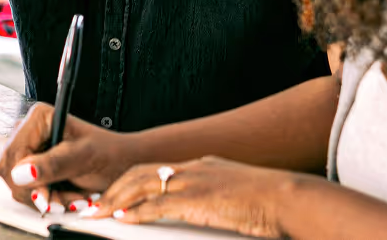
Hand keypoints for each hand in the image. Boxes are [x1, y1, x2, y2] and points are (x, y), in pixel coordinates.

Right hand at [0, 102, 140, 214]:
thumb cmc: (109, 153)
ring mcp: (29, 150)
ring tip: (72, 197)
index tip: (45, 194)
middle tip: (66, 199)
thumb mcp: (84, 158)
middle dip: (38, 191)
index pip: (13, 154)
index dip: (25, 179)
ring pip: (18, 184)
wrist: (122, 163)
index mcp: (38, 118)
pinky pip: (27, 190)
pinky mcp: (32, 167)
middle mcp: (28, 131)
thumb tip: (21, 174)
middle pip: (10, 171)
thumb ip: (53, 164)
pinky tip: (66, 196)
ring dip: (46, 198)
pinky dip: (47, 199)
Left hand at [88, 156, 290, 237]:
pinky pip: (157, 205)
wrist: (290, 198)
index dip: (132, 182)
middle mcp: (194, 168)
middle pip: (141, 173)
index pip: (157, 170)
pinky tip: (122, 220)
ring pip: (142, 185)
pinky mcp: (197, 200)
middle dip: (115, 189)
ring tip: (98, 213)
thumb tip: (208, 211)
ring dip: (116, 200)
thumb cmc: (273, 202)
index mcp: (203, 166)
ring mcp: (194, 182)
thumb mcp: (237, 195)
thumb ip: (216, 200)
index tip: (117, 195)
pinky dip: (136, 212)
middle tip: (96, 205)